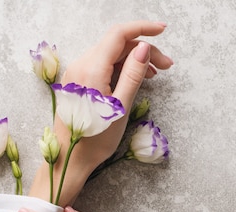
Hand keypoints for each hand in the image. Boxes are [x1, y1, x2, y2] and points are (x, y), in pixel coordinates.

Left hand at [29, 21, 173, 205]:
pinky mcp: (77, 83)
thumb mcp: (121, 106)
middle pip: (116, 45)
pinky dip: (120, 68)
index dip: (142, 28)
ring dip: (133, 60)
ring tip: (154, 75)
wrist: (70, 159)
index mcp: (91, 70)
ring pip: (110, 55)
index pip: (119, 35)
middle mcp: (80, 66)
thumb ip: (133, 74)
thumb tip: (143, 47)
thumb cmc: (95, 140)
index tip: (162, 30)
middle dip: (143, 50)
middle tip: (166, 66)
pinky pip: (101, 66)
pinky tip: (134, 79)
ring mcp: (76, 74)